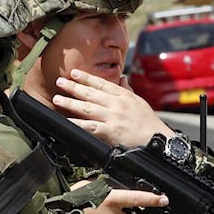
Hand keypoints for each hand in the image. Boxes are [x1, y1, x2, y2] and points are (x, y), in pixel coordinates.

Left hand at [51, 68, 176, 146]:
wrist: (157, 140)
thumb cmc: (148, 123)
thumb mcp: (139, 102)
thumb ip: (127, 90)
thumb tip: (122, 78)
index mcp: (124, 96)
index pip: (102, 83)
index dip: (86, 77)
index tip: (74, 72)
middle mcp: (117, 104)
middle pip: (91, 93)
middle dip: (73, 87)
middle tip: (59, 81)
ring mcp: (112, 118)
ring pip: (87, 108)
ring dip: (70, 103)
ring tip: (57, 99)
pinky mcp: (110, 132)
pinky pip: (90, 127)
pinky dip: (77, 123)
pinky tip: (67, 121)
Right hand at [82, 188, 167, 213]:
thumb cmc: (69, 206)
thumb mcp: (86, 188)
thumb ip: (102, 188)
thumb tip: (107, 189)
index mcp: (111, 200)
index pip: (136, 198)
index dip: (152, 199)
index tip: (163, 199)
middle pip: (123, 213)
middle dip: (115, 210)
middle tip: (97, 207)